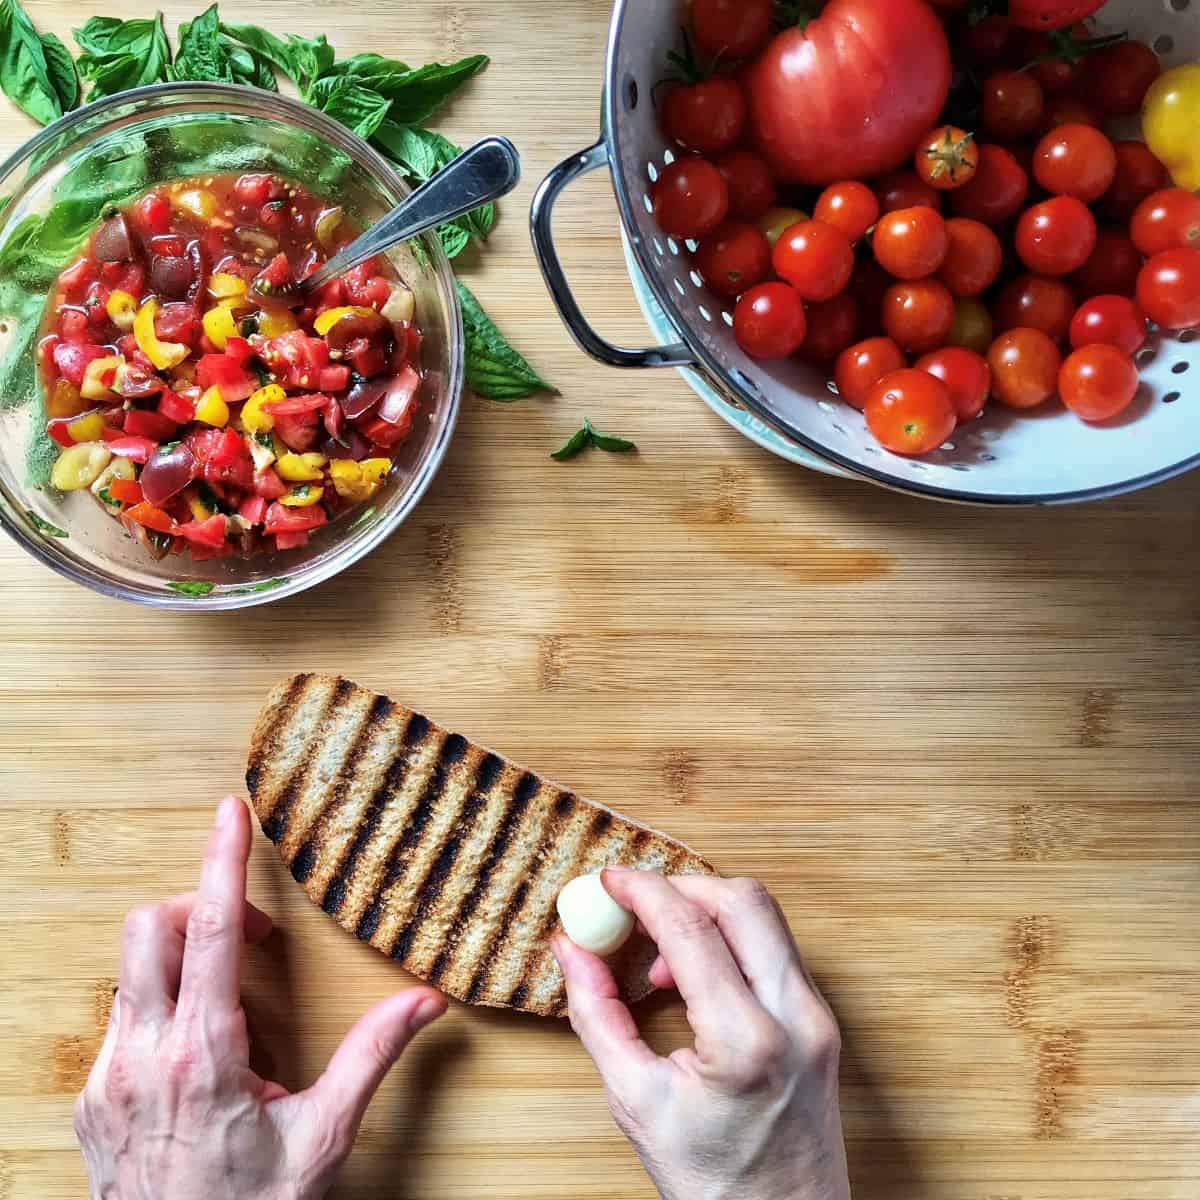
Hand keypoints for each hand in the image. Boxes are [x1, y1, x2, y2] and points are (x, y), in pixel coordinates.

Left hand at [74, 795, 446, 1199]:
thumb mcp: (323, 1137)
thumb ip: (372, 1057)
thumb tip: (425, 1002)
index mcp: (203, 1056)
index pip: (208, 931)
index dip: (221, 861)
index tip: (228, 813)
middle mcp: (142, 1058)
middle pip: (150, 930)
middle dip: (195, 905)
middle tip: (245, 933)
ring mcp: (107, 1079)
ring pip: (129, 973)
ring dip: (178, 958)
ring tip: (230, 996)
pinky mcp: (91, 1101)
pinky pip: (119, 1020)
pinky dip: (159, 1005)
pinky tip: (198, 1046)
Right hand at [552, 870, 848, 1199]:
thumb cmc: (714, 1186)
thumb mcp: (635, 1102)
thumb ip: (597, 1014)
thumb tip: (571, 950)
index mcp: (748, 1041)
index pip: (692, 929)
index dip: (643, 891)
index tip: (607, 880)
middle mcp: (797, 1017)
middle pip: (744, 900)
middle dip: (682, 887)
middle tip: (635, 904)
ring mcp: (818, 1018)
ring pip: (766, 919)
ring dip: (707, 913)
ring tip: (657, 957)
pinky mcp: (822, 1022)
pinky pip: (775, 950)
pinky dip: (730, 941)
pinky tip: (692, 977)